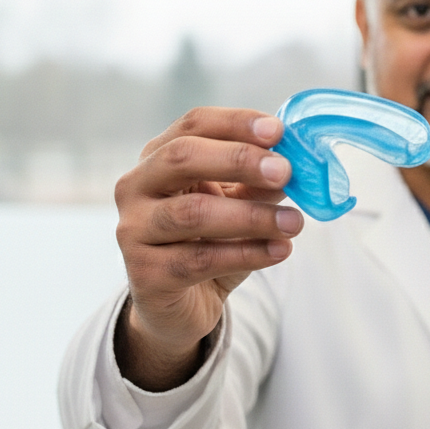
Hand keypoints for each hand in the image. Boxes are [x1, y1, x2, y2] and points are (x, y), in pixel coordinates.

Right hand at [113, 107, 303, 389]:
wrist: (182, 305)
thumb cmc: (210, 242)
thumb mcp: (238, 204)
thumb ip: (259, 182)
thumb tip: (295, 163)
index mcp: (160, 157)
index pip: (194, 125)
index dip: (236, 123)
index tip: (278, 131)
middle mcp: (136, 187)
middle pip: (182, 157)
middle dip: (238, 160)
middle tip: (284, 172)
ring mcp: (134, 230)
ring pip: (193, 213)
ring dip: (252, 216)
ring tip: (294, 222)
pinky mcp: (145, 274)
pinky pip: (200, 260)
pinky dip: (247, 254)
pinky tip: (279, 250)